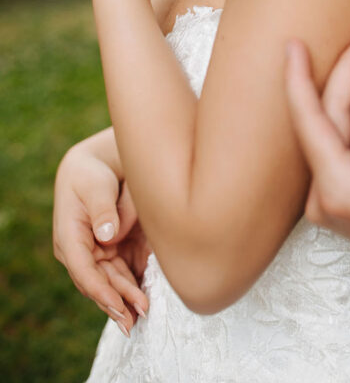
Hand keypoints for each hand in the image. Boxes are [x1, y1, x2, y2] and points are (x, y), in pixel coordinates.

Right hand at [54, 148, 149, 334]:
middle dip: (116, 302)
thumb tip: (106, 235)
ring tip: (142, 314)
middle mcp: (80, 252)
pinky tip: (144, 299)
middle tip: (135, 319)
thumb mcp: (95, 186)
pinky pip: (122, 273)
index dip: (100, 290)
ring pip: (111, 282)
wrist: (96, 166)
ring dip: (125, 299)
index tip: (117, 304)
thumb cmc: (91, 175)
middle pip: (99, 282)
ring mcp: (96, 253)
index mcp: (69, 238)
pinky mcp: (112, 251)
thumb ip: (102, 208)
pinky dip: (132, 286)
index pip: (83, 270)